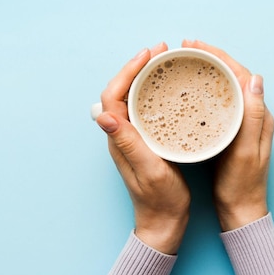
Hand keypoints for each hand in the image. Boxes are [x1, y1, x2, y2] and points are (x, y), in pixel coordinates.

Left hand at [96, 42, 189, 253]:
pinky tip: (171, 88)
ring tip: (165, 61)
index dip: (127, 71)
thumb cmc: (160, 201)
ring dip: (145, 76)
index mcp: (120, 138)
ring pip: (132, 97)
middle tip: (160, 51)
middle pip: (121, 90)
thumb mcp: (149, 171)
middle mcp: (122, 134)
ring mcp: (133, 138)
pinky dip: (155, 92)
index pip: (112, 94)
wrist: (164, 224)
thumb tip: (103, 115)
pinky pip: (145, 108)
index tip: (148, 55)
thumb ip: (129, 143)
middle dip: (137, 66)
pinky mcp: (146, 142)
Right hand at [181, 40, 273, 230]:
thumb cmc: (242, 185)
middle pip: (233, 76)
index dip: (219, 56)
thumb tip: (256, 79)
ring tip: (186, 60)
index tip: (196, 46)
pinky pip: (219, 101)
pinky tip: (190, 89)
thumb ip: (252, 116)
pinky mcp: (231, 132)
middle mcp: (253, 115)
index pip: (241, 74)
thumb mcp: (246, 152)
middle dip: (211, 57)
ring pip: (225, 87)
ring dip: (207, 70)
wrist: (240, 210)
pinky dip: (205, 89)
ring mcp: (242, 123)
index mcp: (260, 116)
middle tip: (186, 47)